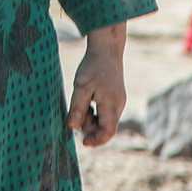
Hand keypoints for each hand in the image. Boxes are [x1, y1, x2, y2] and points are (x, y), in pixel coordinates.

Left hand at [67, 22, 126, 146]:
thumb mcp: (81, 86)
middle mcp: (119, 105)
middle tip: (78, 113)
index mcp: (111, 104)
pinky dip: (96, 112)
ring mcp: (119, 101)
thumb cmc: (93, 66)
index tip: (83, 142)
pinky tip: (89, 99)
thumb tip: (72, 128)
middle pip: (106, 128)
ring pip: (106, 120)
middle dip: (91, 127)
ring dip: (93, 119)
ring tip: (83, 102)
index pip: (108, 132)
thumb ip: (77, 108)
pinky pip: (107, 112)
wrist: (107, 49)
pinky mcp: (116, 97)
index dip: (96, 140)